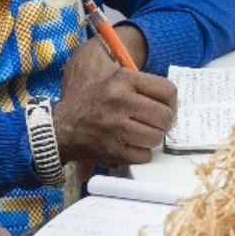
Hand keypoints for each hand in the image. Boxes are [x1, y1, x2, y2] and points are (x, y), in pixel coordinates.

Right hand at [50, 37, 176, 165]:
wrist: (60, 128)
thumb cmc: (92, 104)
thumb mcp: (113, 82)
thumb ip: (142, 88)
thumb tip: (174, 105)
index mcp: (123, 79)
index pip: (167, 90)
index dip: (172, 104)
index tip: (166, 110)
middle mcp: (119, 100)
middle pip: (164, 116)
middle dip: (163, 125)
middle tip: (154, 126)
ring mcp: (115, 126)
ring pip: (156, 138)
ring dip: (152, 140)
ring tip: (140, 136)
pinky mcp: (112, 149)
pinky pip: (144, 156)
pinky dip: (140, 154)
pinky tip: (129, 147)